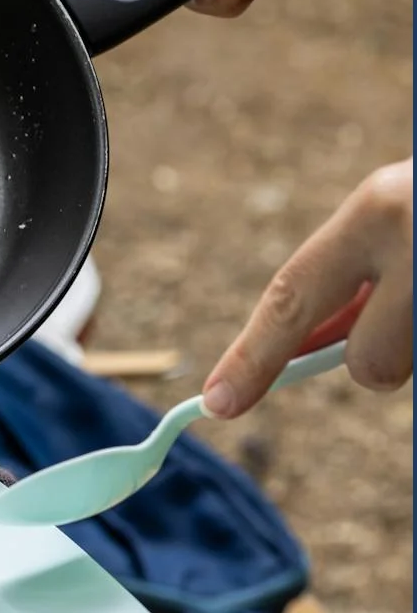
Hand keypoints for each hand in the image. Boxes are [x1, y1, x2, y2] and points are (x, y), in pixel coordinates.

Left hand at [203, 159, 412, 418]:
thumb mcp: (398, 217)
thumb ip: (357, 274)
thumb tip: (308, 349)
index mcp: (378, 209)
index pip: (290, 296)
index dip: (250, 357)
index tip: (215, 403)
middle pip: (372, 364)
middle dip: (375, 362)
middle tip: (404, 316)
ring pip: (416, 363)